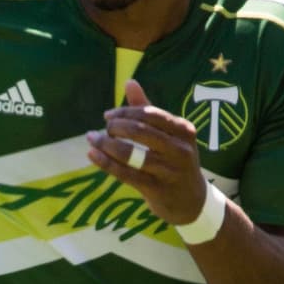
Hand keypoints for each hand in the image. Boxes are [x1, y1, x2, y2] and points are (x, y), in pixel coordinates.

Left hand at [86, 77, 207, 227]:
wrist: (191, 201)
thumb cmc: (175, 161)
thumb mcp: (169, 135)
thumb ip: (148, 109)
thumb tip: (129, 82)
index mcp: (184, 130)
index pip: (150, 114)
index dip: (125, 112)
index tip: (108, 116)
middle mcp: (179, 149)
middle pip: (139, 131)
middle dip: (115, 128)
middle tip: (102, 130)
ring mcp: (168, 171)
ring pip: (130, 154)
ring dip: (106, 145)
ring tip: (93, 140)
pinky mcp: (156, 190)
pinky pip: (125, 174)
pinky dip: (106, 163)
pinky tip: (92, 155)